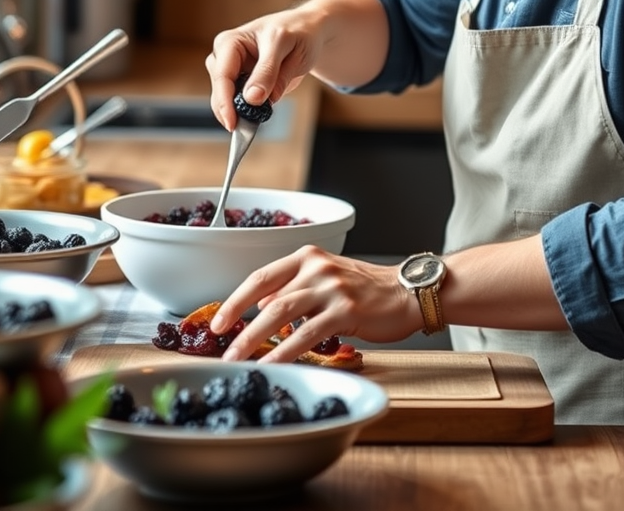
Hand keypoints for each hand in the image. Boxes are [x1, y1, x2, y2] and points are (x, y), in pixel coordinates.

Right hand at [206, 6, 325, 129]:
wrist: (307, 32)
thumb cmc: (296, 32)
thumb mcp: (285, 46)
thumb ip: (268, 72)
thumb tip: (252, 98)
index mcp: (231, 41)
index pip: (222, 75)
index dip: (225, 101)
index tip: (233, 122)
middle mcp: (225, 56)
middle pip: (220, 90)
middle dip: (231, 110)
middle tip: (246, 129)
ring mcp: (232, 71)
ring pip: (227, 99)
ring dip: (239, 112)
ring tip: (254, 122)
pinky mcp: (242, 83)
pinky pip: (239, 102)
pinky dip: (247, 112)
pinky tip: (256, 117)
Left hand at [210, 246, 420, 362]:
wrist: (406, 292)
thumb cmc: (366, 289)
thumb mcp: (326, 279)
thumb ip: (294, 289)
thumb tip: (260, 306)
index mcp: (308, 257)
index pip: (261, 276)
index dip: (236, 300)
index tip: (218, 322)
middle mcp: (317, 267)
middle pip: (266, 295)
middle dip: (238, 324)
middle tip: (221, 348)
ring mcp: (331, 287)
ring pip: (281, 312)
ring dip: (254, 339)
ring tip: (238, 361)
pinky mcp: (346, 309)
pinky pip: (306, 334)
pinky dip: (284, 352)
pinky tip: (272, 366)